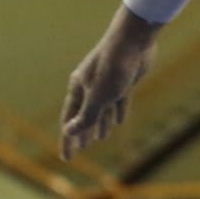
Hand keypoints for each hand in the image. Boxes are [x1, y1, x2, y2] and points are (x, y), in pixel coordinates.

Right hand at [60, 9, 161, 158]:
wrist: (133, 40)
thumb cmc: (113, 68)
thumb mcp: (98, 98)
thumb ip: (85, 117)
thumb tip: (68, 133)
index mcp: (78, 88)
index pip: (69, 120)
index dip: (68, 140)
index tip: (66, 158)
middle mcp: (90, 85)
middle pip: (84, 115)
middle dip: (82, 134)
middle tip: (80, 151)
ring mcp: (108, 82)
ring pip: (101, 109)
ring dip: (99, 124)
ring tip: (99, 140)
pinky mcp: (125, 79)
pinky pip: (118, 101)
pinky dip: (117, 112)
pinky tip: (119, 122)